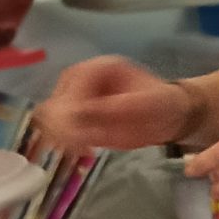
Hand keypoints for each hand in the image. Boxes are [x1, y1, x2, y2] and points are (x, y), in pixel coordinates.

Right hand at [38, 56, 195, 153]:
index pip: (73, 82)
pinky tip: (85, 151)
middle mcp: (81, 80)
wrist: (168, 117)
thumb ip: (116, 107)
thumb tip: (82, 113)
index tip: (84, 131)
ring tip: (86, 148)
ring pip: (51, 117)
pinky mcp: (74, 118)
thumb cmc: (161, 104)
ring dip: (63, 135)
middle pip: (56, 100)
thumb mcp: (146, 104)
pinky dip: (66, 141)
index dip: (74, 107)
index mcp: (99, 68)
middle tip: (85, 144)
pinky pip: (57, 129)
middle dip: (66, 125)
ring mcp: (74, 99)